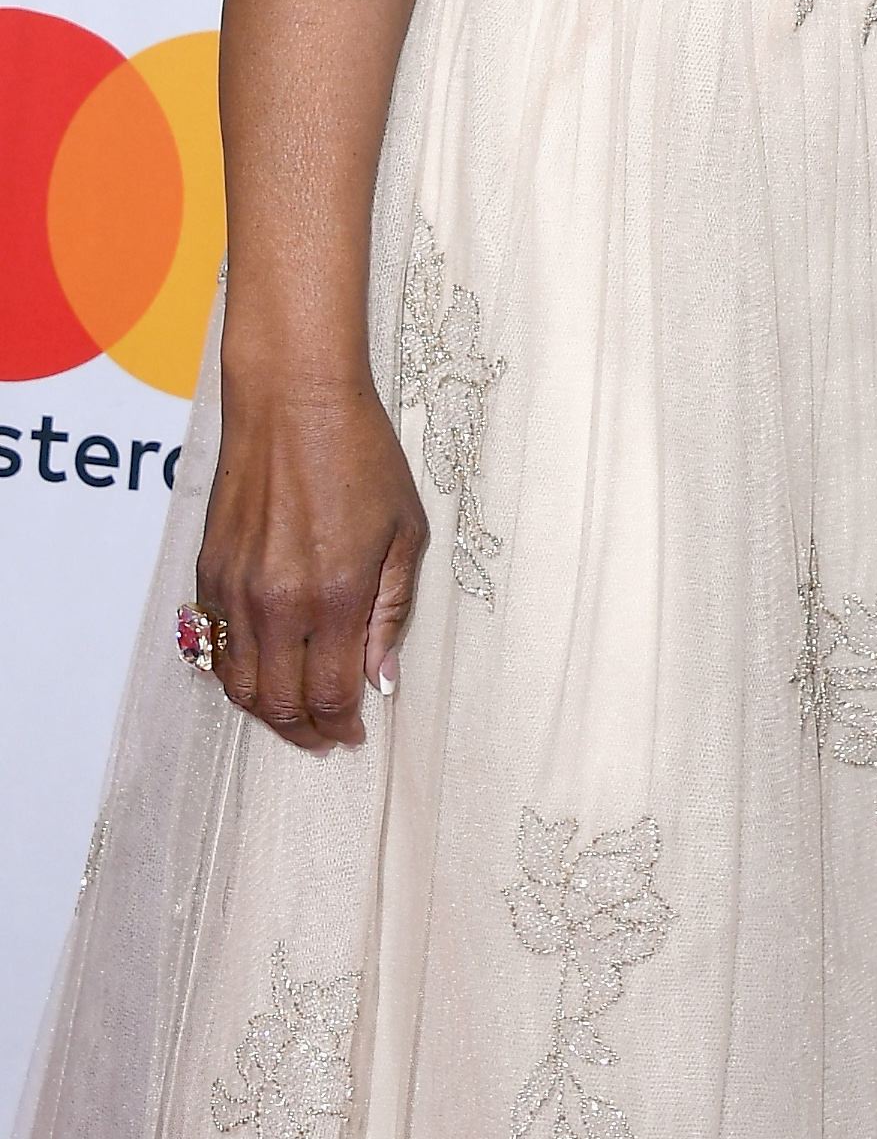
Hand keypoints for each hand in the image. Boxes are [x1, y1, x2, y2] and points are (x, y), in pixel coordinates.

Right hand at [197, 386, 428, 750]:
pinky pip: (216, 649)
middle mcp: (279, 603)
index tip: (354, 734)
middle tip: (327, 736)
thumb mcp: (404, 531)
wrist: (294, 402)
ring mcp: (237, 591)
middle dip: (306, 731)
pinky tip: (264, 673)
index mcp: (336, 595)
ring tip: (296, 717)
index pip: (330, 694)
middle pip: (281, 704)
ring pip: (242, 688)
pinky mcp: (210, 575)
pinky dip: (239, 676)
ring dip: (269, 713)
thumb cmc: (360, 456)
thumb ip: (391, 611)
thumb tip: (381, 678)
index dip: (342, 725)